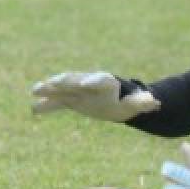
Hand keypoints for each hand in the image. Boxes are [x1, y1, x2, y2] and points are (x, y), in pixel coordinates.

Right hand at [31, 71, 159, 121]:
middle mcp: (89, 83)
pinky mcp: (70, 99)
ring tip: (35, 90)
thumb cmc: (128, 102)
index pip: (99, 79)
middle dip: (65, 80)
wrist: (116, 102)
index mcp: (107, 83)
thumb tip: (156, 102)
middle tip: (53, 82)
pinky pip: (56, 102)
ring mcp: (77, 90)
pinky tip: (33, 109)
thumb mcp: (137, 104)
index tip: (85, 84)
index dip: (92, 80)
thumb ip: (144, 102)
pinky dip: (46, 104)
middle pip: (76, 79)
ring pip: (62, 87)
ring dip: (49, 88)